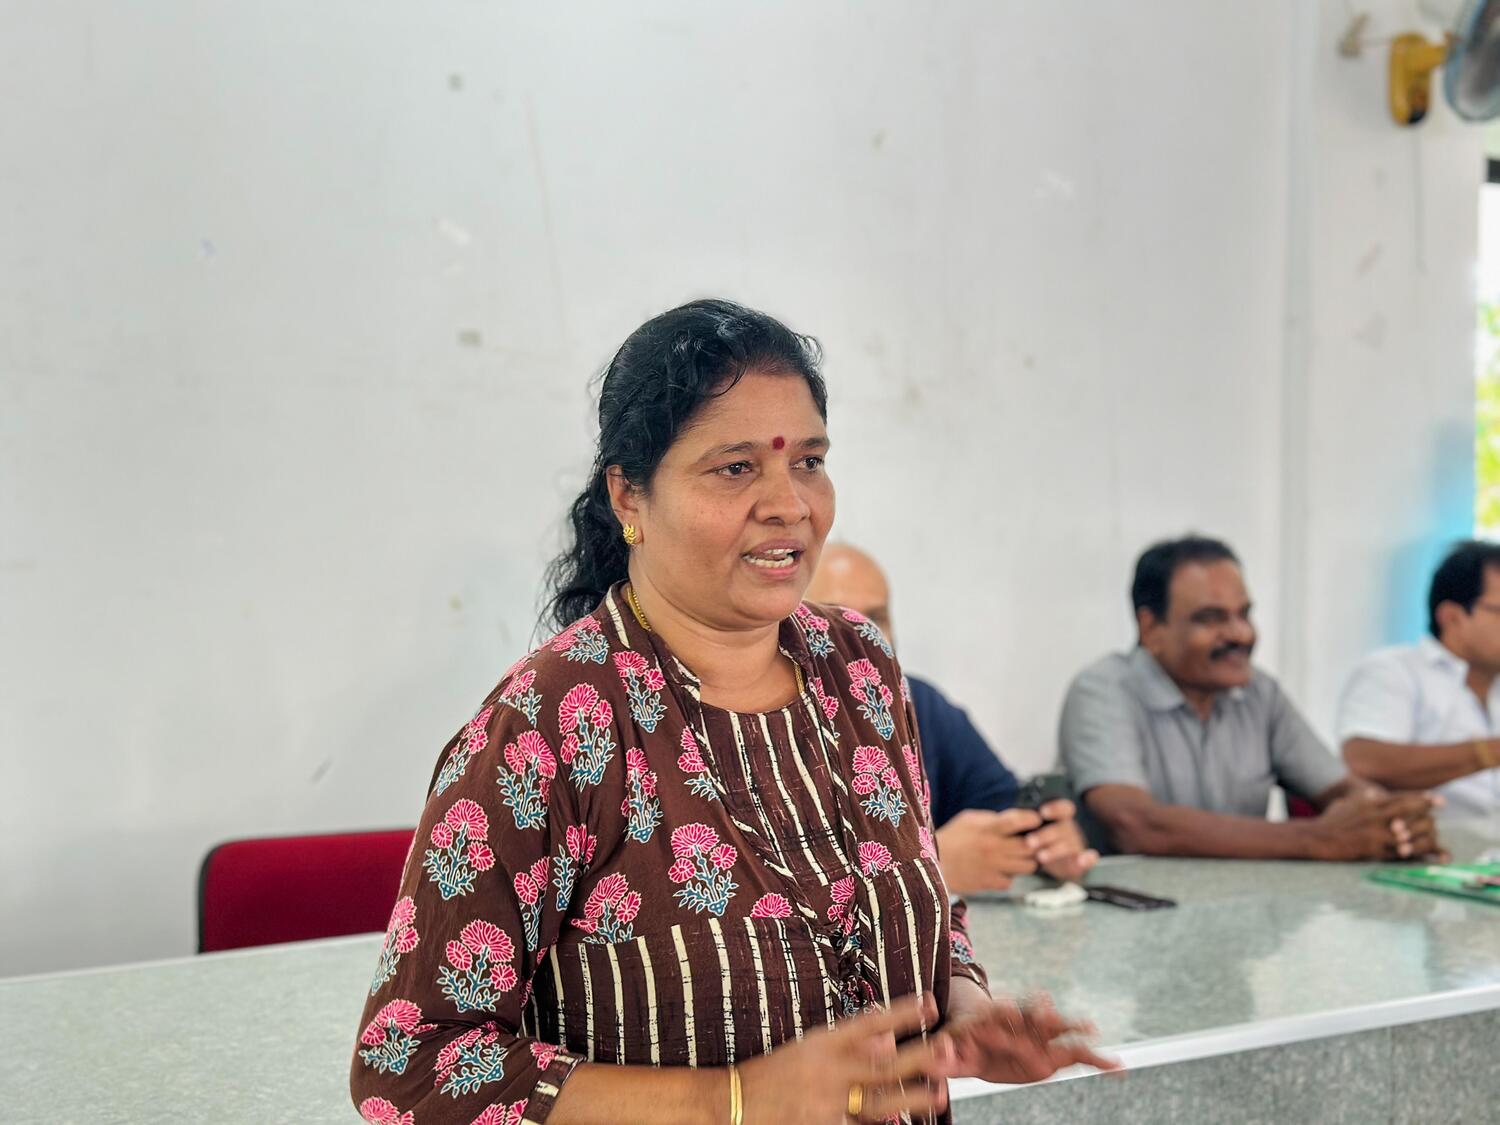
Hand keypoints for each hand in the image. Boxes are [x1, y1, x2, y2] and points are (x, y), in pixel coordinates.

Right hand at [738, 993, 953, 1123]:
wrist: (737, 1104)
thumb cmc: (774, 1073)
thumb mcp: (809, 1049)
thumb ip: (850, 1045)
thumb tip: (888, 1041)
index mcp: (823, 1044)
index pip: (869, 1023)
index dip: (901, 1013)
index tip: (930, 1002)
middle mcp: (828, 1072)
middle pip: (881, 1065)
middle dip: (917, 1058)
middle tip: (947, 1048)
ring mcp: (827, 1105)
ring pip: (878, 1101)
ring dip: (911, 1098)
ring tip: (941, 1094)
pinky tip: (903, 1123)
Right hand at [935, 809, 1043, 893]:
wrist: (933, 865)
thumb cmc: (951, 838)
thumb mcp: (968, 820)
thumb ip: (991, 818)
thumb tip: (1014, 818)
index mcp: (988, 828)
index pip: (1017, 821)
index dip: (1032, 819)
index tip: (1036, 820)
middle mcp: (993, 847)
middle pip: (1030, 847)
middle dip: (1034, 844)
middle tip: (1032, 842)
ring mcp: (993, 866)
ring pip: (1027, 866)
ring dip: (1026, 861)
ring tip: (1019, 857)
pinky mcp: (989, 882)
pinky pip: (1011, 881)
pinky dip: (1008, 877)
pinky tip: (1001, 871)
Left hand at [938, 991, 1118, 1084]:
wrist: (977, 1039)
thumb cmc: (958, 1044)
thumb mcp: (947, 1049)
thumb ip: (944, 1056)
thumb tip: (936, 1059)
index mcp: (990, 1015)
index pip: (996, 1009)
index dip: (1001, 1009)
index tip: (1006, 1008)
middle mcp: (1018, 1019)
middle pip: (1030, 1011)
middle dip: (1040, 1011)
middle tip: (1049, 1009)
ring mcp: (1039, 1033)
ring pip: (1057, 1026)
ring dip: (1071, 1025)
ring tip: (1090, 1028)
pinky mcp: (1053, 1052)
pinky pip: (1078, 1055)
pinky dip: (1098, 1061)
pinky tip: (1118, 1068)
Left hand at [1027, 800, 1099, 882]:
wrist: (1053, 861)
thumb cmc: (1040, 840)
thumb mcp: (1032, 829)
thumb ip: (1026, 822)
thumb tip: (1014, 817)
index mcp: (1060, 818)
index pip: (1064, 808)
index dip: (1055, 808)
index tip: (1042, 812)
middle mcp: (1069, 829)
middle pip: (1062, 828)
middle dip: (1045, 835)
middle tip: (1029, 842)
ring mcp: (1076, 845)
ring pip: (1069, 845)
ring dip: (1055, 850)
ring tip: (1040, 856)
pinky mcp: (1080, 861)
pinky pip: (1088, 859)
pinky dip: (1088, 859)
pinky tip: (1082, 860)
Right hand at [1306, 789, 1439, 860]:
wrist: (1318, 838)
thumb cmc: (1331, 820)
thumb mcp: (1347, 804)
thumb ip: (1364, 800)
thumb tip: (1374, 794)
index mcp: (1370, 804)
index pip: (1402, 798)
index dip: (1423, 798)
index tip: (1439, 800)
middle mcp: (1375, 817)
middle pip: (1408, 812)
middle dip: (1427, 813)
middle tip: (1440, 815)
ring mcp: (1375, 834)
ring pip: (1407, 834)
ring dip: (1423, 835)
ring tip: (1435, 837)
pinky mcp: (1373, 850)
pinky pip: (1398, 852)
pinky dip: (1413, 853)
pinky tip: (1424, 854)